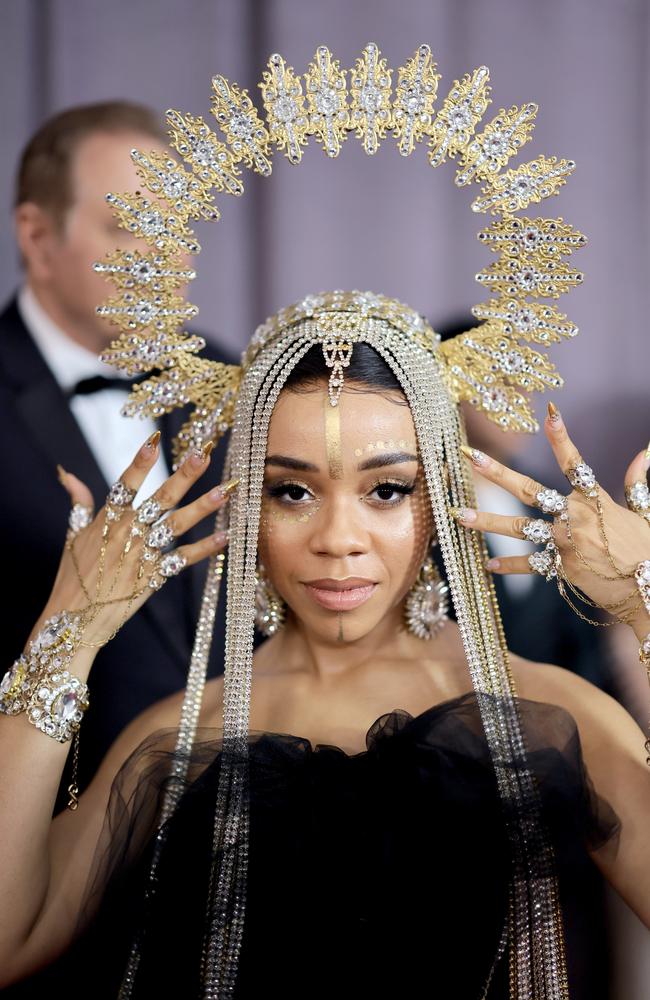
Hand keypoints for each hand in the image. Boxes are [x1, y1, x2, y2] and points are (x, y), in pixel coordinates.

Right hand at [35, 432, 232, 650]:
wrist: (73, 619)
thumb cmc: (72, 577)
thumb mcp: (72, 534)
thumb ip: (77, 501)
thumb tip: (65, 473)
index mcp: (106, 519)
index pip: (125, 482)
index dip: (140, 460)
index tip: (155, 435)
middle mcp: (126, 534)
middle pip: (159, 498)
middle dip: (183, 474)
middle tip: (204, 452)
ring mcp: (141, 555)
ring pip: (176, 525)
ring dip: (202, 507)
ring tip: (226, 490)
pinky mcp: (153, 577)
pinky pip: (183, 560)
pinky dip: (205, 549)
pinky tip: (226, 536)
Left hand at [453, 403, 649, 639]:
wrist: (649, 589)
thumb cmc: (649, 548)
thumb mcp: (645, 511)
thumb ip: (637, 481)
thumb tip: (645, 451)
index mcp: (594, 499)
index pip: (574, 462)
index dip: (562, 437)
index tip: (549, 412)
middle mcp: (574, 517)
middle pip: (528, 490)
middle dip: (496, 472)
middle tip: (470, 455)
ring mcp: (564, 543)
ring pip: (518, 529)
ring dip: (486, 522)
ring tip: (459, 515)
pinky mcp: (561, 568)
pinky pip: (530, 564)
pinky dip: (510, 566)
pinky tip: (489, 565)